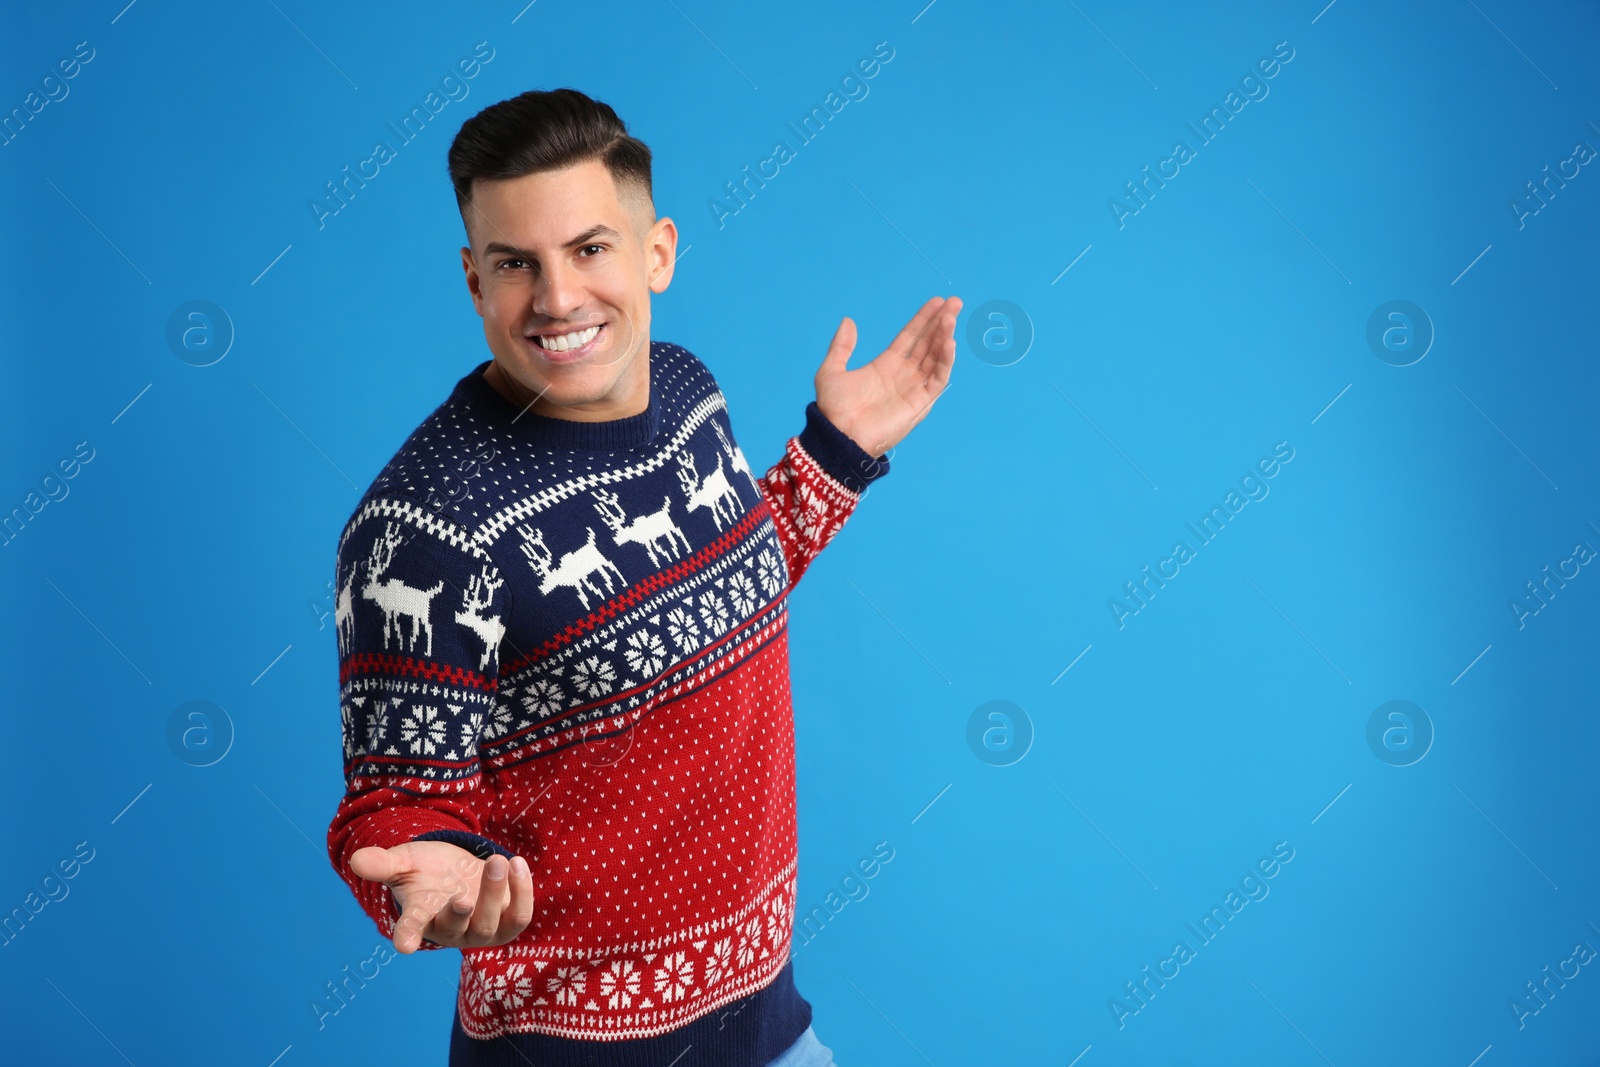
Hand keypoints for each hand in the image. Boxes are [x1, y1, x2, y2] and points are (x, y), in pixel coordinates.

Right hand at [349, 840, 533, 953]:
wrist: (459, 873)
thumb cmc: (427, 872)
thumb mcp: (405, 862)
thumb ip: (384, 864)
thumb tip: (356, 860)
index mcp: (422, 917)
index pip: (412, 929)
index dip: (408, 935)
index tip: (404, 944)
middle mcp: (452, 930)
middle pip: (460, 928)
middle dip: (463, 912)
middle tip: (464, 893)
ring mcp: (482, 929)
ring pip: (492, 924)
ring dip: (497, 894)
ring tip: (497, 860)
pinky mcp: (509, 921)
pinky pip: (521, 915)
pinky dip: (522, 891)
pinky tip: (517, 863)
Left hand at [813, 296, 961, 457]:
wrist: (838, 435)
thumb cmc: (833, 409)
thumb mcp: (831, 371)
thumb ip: (841, 346)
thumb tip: (848, 321)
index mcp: (886, 365)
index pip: (911, 336)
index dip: (923, 319)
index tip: (938, 301)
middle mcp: (903, 375)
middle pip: (928, 343)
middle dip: (941, 322)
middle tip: (955, 302)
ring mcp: (913, 388)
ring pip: (936, 358)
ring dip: (945, 337)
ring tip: (951, 318)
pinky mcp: (920, 403)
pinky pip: (938, 379)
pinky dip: (945, 361)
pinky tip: (949, 342)